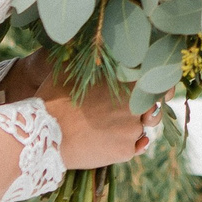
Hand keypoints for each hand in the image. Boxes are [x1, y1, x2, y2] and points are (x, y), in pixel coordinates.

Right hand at [42, 71, 162, 169]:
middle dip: (145, 110)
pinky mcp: (125, 152)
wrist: (44, 135)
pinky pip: (133, 148)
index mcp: (127, 83)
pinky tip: (106, 142)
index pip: (157, 83)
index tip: (155, 91)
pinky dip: (123, 145)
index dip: (158, 87)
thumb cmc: (54, 100)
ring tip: (106, 128)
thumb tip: (98, 49)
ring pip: (140, 128)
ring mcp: (132, 130)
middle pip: (153, 107)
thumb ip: (93, 63)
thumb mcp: (72, 73)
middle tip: (124, 112)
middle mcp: (136, 105)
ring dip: (129, 128)